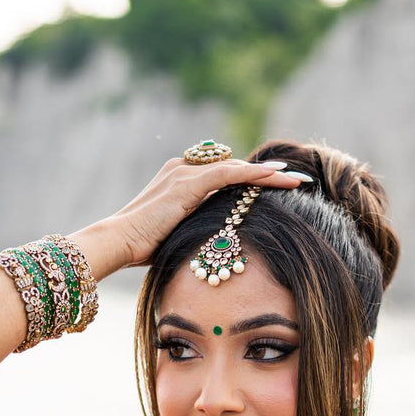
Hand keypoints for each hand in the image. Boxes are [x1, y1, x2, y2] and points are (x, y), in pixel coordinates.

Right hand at [103, 154, 308, 269]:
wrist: (118, 242)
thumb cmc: (141, 248)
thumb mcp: (176, 235)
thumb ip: (196, 228)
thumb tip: (217, 244)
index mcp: (179, 179)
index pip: (222, 173)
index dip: (249, 179)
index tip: (274, 185)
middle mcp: (183, 169)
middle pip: (233, 167)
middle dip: (265, 174)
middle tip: (295, 180)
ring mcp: (184, 173)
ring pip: (235, 168)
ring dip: (268, 174)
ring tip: (296, 179)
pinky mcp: (188, 182)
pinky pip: (229, 174)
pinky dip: (254, 174)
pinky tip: (275, 177)